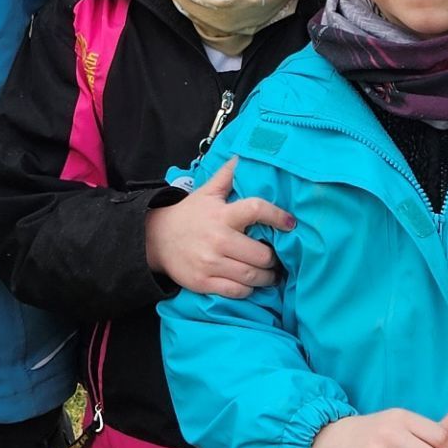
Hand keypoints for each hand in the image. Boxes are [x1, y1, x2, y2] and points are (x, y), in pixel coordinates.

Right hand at [145, 158, 294, 297]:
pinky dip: (249, 290)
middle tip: (279, 258)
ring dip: (267, 277)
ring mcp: (210, 263)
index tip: (291, 223)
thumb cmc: (189, 215)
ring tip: (271, 274)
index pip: (256, 209)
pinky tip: (251, 284)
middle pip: (261, 254)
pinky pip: (236, 291)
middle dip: (274, 258)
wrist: (156, 238)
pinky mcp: (204, 282)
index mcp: (222, 215)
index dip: (277, 216)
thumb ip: (226, 175)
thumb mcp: (207, 192)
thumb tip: (243, 155)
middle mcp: (218, 239)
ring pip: (251, 276)